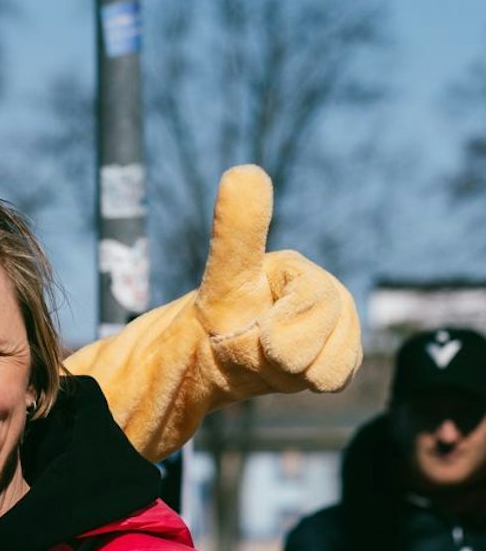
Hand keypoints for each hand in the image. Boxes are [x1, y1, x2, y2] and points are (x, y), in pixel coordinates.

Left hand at [194, 165, 362, 394]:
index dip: (279, 331)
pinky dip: (306, 380)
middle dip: (281, 355)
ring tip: (267, 355)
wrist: (210, 359)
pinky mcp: (340, 353)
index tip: (258, 330)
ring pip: (330, 365)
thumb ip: (237, 230)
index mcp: (301, 269)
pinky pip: (336, 376)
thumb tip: (243, 171)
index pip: (314, 306)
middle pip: (320, 340)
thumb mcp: (223, 275)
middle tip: (255, 343)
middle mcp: (329, 291)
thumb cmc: (218, 316)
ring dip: (291, 371)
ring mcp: (339, 323)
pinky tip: (287, 367)